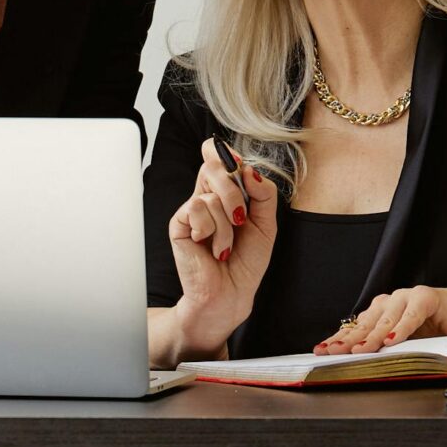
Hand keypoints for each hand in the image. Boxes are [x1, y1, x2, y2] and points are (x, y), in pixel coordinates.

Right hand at [162, 141, 279, 359]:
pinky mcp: (180, 223)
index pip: (218, 158)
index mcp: (226, 194)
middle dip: (233, 190)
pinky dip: (212, 231)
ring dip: (227, 226)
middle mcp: (206, 197)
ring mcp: (191, 210)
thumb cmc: (246, 262)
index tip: (238, 163)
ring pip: (211, 195)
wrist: (231, 294)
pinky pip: (198, 208)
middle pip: (213, 165)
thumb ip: (263, 195)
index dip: (224, 153)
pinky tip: (210, 247)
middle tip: (240, 217)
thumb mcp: (266, 225)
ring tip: (225, 247)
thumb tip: (249, 170)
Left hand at [314, 281, 446, 354]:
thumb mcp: (408, 343)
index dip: (339, 339)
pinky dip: (402, 327)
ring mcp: (407, 298)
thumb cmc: (438, 329)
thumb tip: (359, 365)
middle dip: (347, 340)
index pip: (356, 328)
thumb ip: (387, 349)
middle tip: (333, 352)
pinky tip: (392, 339)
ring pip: (385, 320)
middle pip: (365, 324)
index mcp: (382, 313)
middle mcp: (391, 303)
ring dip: (371, 337)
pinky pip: (412, 315)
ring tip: (359, 350)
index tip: (322, 351)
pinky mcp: (427, 298)